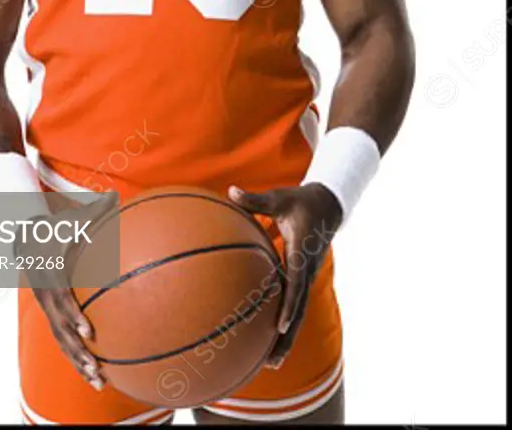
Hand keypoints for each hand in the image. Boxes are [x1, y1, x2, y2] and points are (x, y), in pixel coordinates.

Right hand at [17, 189, 119, 389]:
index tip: (90, 332)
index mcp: (51, 275)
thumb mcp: (69, 218)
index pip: (62, 300)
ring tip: (97, 382)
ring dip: (78, 363)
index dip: (74, 317)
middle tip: (97, 369)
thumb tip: (116, 195)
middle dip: (78, 352)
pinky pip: (62, 340)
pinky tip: (92, 373)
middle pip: (61, 331)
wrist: (22, 236)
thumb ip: (93, 210)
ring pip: (60, 342)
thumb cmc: (53, 226)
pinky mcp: (49, 313)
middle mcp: (46, 297)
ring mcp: (46, 308)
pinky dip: (75, 357)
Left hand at [228, 182, 341, 368]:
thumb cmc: (299, 201)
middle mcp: (306, 270)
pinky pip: (293, 306)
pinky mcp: (301, 280)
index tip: (282, 323)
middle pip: (299, 309)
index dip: (290, 303)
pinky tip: (269, 342)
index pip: (297, 282)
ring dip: (286, 338)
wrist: (327, 205)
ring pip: (298, 313)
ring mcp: (306, 278)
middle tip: (273, 360)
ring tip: (271, 364)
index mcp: (302, 252)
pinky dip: (284, 325)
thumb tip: (230, 191)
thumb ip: (255, 199)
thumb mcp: (279, 197)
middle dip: (287, 336)